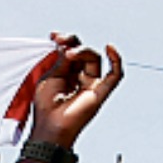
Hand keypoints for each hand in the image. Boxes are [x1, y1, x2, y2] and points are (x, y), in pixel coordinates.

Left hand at [30, 34, 123, 148]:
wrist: (50, 126)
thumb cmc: (46, 106)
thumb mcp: (51, 76)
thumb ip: (62, 60)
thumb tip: (70, 45)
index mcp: (66, 74)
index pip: (71, 51)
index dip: (65, 40)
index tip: (53, 36)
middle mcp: (80, 78)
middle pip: (83, 52)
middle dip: (73, 43)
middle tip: (60, 42)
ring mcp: (92, 85)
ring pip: (94, 59)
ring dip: (82, 52)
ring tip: (69, 54)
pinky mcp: (101, 92)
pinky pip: (115, 75)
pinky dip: (116, 60)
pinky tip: (109, 48)